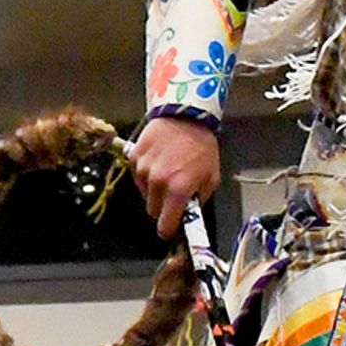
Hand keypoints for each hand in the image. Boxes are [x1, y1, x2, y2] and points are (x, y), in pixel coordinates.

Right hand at [130, 116, 222, 232]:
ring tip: (168, 173)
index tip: (170, 228)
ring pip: (145, 194)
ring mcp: (143, 170)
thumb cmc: (201, 146)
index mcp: (178, 190)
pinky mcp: (134, 158)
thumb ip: (199, 200)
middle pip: (152, 211)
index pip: (165, 225)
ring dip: (154, 190)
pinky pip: (138, 177)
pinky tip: (159, 162)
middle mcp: (158, 182)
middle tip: (174, 195)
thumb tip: (189, 213)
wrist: (185, 116)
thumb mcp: (211, 177)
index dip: (168, 229)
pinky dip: (146, 175)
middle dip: (163, 207)